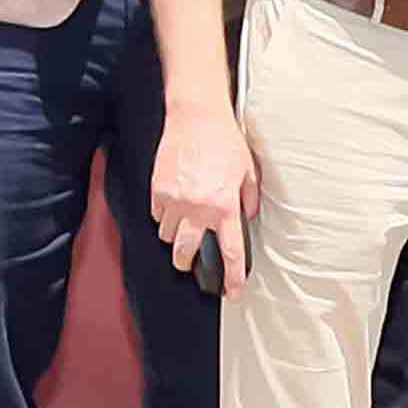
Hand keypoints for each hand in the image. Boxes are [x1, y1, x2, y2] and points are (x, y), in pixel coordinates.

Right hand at [152, 103, 261, 297]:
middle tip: (191, 263)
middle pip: (186, 254)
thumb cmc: (225, 141)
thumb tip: (245, 217)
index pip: (229, 252)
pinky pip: (158, 216)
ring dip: (175, 237)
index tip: (232, 291)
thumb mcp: (249, 171)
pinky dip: (164, 217)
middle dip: (187, 264)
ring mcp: (174, 201)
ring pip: (167, 236)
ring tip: (183, 227)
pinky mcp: (158, 190)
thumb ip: (248, 200)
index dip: (231, 277)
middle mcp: (198, 209)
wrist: (197, 116)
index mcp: (224, 207)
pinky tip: (174, 207)